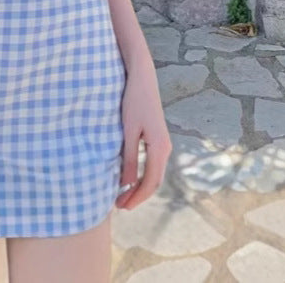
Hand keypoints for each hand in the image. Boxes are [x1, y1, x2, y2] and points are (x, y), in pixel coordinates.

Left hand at [115, 61, 171, 209]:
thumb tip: (125, 184)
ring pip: (154, 173)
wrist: (142, 77)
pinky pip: (152, 163)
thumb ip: (128, 158)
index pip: (149, 183)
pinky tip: (129, 176)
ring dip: (140, 186)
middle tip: (119, 205)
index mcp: (159, 148)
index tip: (121, 206)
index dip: (136, 197)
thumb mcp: (128, 131)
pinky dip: (142, 175)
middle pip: (154, 181)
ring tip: (122, 194)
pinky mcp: (158, 137)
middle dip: (138, 196)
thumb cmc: (133, 101)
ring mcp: (163, 143)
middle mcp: (165, 148)